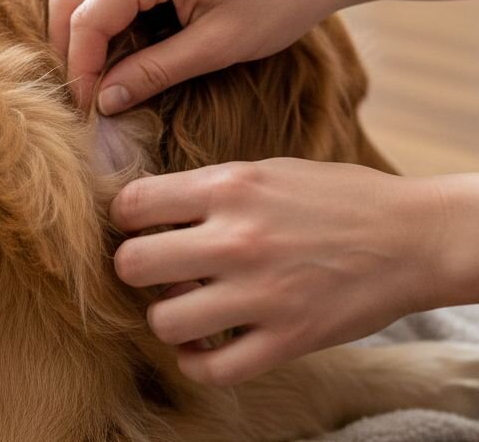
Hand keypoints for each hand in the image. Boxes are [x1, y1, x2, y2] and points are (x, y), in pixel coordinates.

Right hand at [48, 0, 351, 114]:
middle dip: (69, 48)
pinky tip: (117, 43)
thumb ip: (155, 72)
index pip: (88, 18)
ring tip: (97, 71)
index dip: (80, 68)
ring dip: (78, 27)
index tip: (88, 111)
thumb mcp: (217, 47)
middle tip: (86, 95)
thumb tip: (106, 101)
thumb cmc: (279, 2)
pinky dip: (96, 10)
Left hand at [109, 158, 464, 386]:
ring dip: (166, 319)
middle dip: (134, 270)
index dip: (125, 219)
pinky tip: (202, 347)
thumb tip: (149, 210)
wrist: (416, 237)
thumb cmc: (338, 198)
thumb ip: (209, 188)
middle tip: (157, 272)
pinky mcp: (287, 339)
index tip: (139, 228)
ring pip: (164, 322)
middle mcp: (238, 239)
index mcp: (230, 187)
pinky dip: (196, 363)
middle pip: (132, 265)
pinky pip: (211, 369)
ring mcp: (262, 294)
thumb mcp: (268, 170)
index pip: (132, 204)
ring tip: (185, 309)